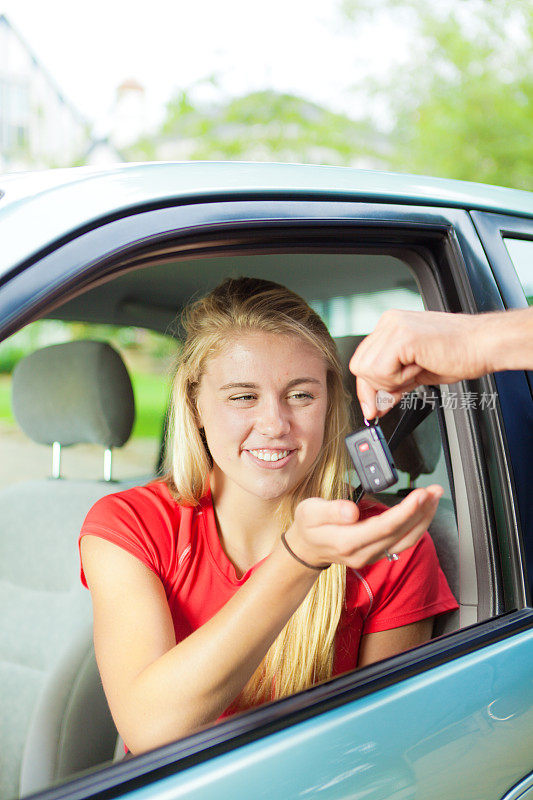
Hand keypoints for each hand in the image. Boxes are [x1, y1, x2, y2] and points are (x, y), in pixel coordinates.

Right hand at [284, 485, 443, 570]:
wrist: (308, 549)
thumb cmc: (309, 526)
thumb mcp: (309, 511)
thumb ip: (330, 510)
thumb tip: (351, 511)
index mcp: (347, 541)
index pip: (384, 527)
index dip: (405, 511)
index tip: (419, 495)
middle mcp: (364, 552)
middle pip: (401, 532)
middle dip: (421, 510)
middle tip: (433, 490)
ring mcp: (374, 554)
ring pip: (407, 539)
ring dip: (424, 518)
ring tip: (434, 497)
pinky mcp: (380, 551)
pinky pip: (404, 540)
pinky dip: (418, 524)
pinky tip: (424, 510)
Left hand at [349, 309, 490, 417]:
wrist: (484, 345)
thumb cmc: (459, 354)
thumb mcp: (415, 372)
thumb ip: (391, 384)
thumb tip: (374, 405)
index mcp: (390, 326)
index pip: (362, 361)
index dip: (367, 388)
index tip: (373, 407)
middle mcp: (388, 322)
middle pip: (359, 366)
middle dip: (377, 388)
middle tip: (402, 388)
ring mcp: (394, 326)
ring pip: (367, 370)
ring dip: (391, 382)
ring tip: (416, 371)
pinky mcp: (402, 336)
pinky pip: (382, 371)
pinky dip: (399, 379)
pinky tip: (419, 366)